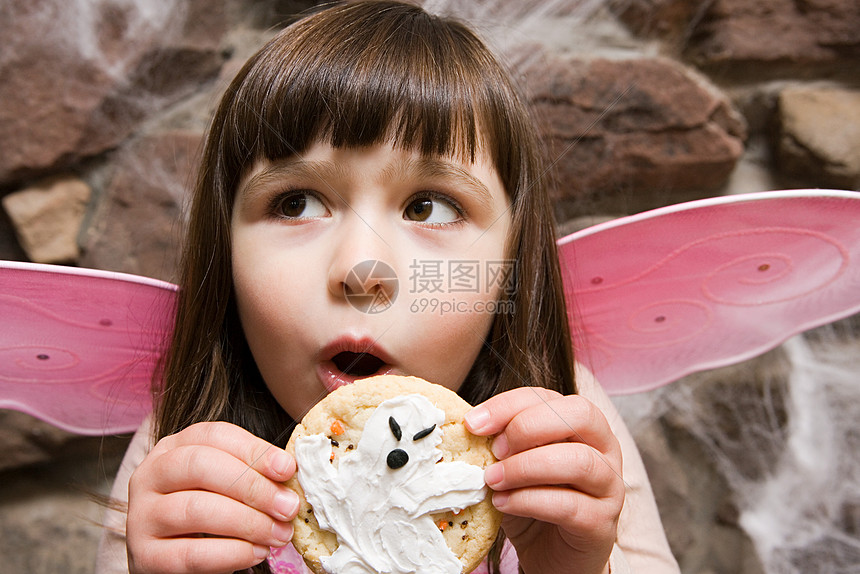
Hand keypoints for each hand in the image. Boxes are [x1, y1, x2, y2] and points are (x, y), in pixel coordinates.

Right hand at [127, 421, 298, 573]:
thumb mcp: (225, 483)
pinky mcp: (144, 555)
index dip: (254, 450)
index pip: (214, 436)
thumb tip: (289, 471)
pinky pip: (192, 554)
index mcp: (173, 448)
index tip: (288, 468)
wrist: (174, 559)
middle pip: (201, 466)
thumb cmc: (209, 512)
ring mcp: (141, 515)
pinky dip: (231, 553)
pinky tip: (256, 553)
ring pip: (197, 510)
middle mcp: (150, 475)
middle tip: (288, 506)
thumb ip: (251, 473)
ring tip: (278, 534)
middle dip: (253, 486)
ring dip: (248, 522)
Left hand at [465, 387, 624, 573]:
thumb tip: (467, 424)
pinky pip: (569, 505)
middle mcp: (604, 448)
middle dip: (529, 427)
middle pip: (579, 415)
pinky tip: (503, 504)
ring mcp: (609, 485)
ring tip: (493, 480)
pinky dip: (529, 501)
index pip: (549, 397)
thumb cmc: (532, 502)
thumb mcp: (512, 465)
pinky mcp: (602, 523)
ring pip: (579, 460)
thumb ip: (500, 442)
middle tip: (495, 451)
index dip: (508, 405)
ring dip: (526, 467)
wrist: (552, 556)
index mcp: (581, 424)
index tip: (473, 424)